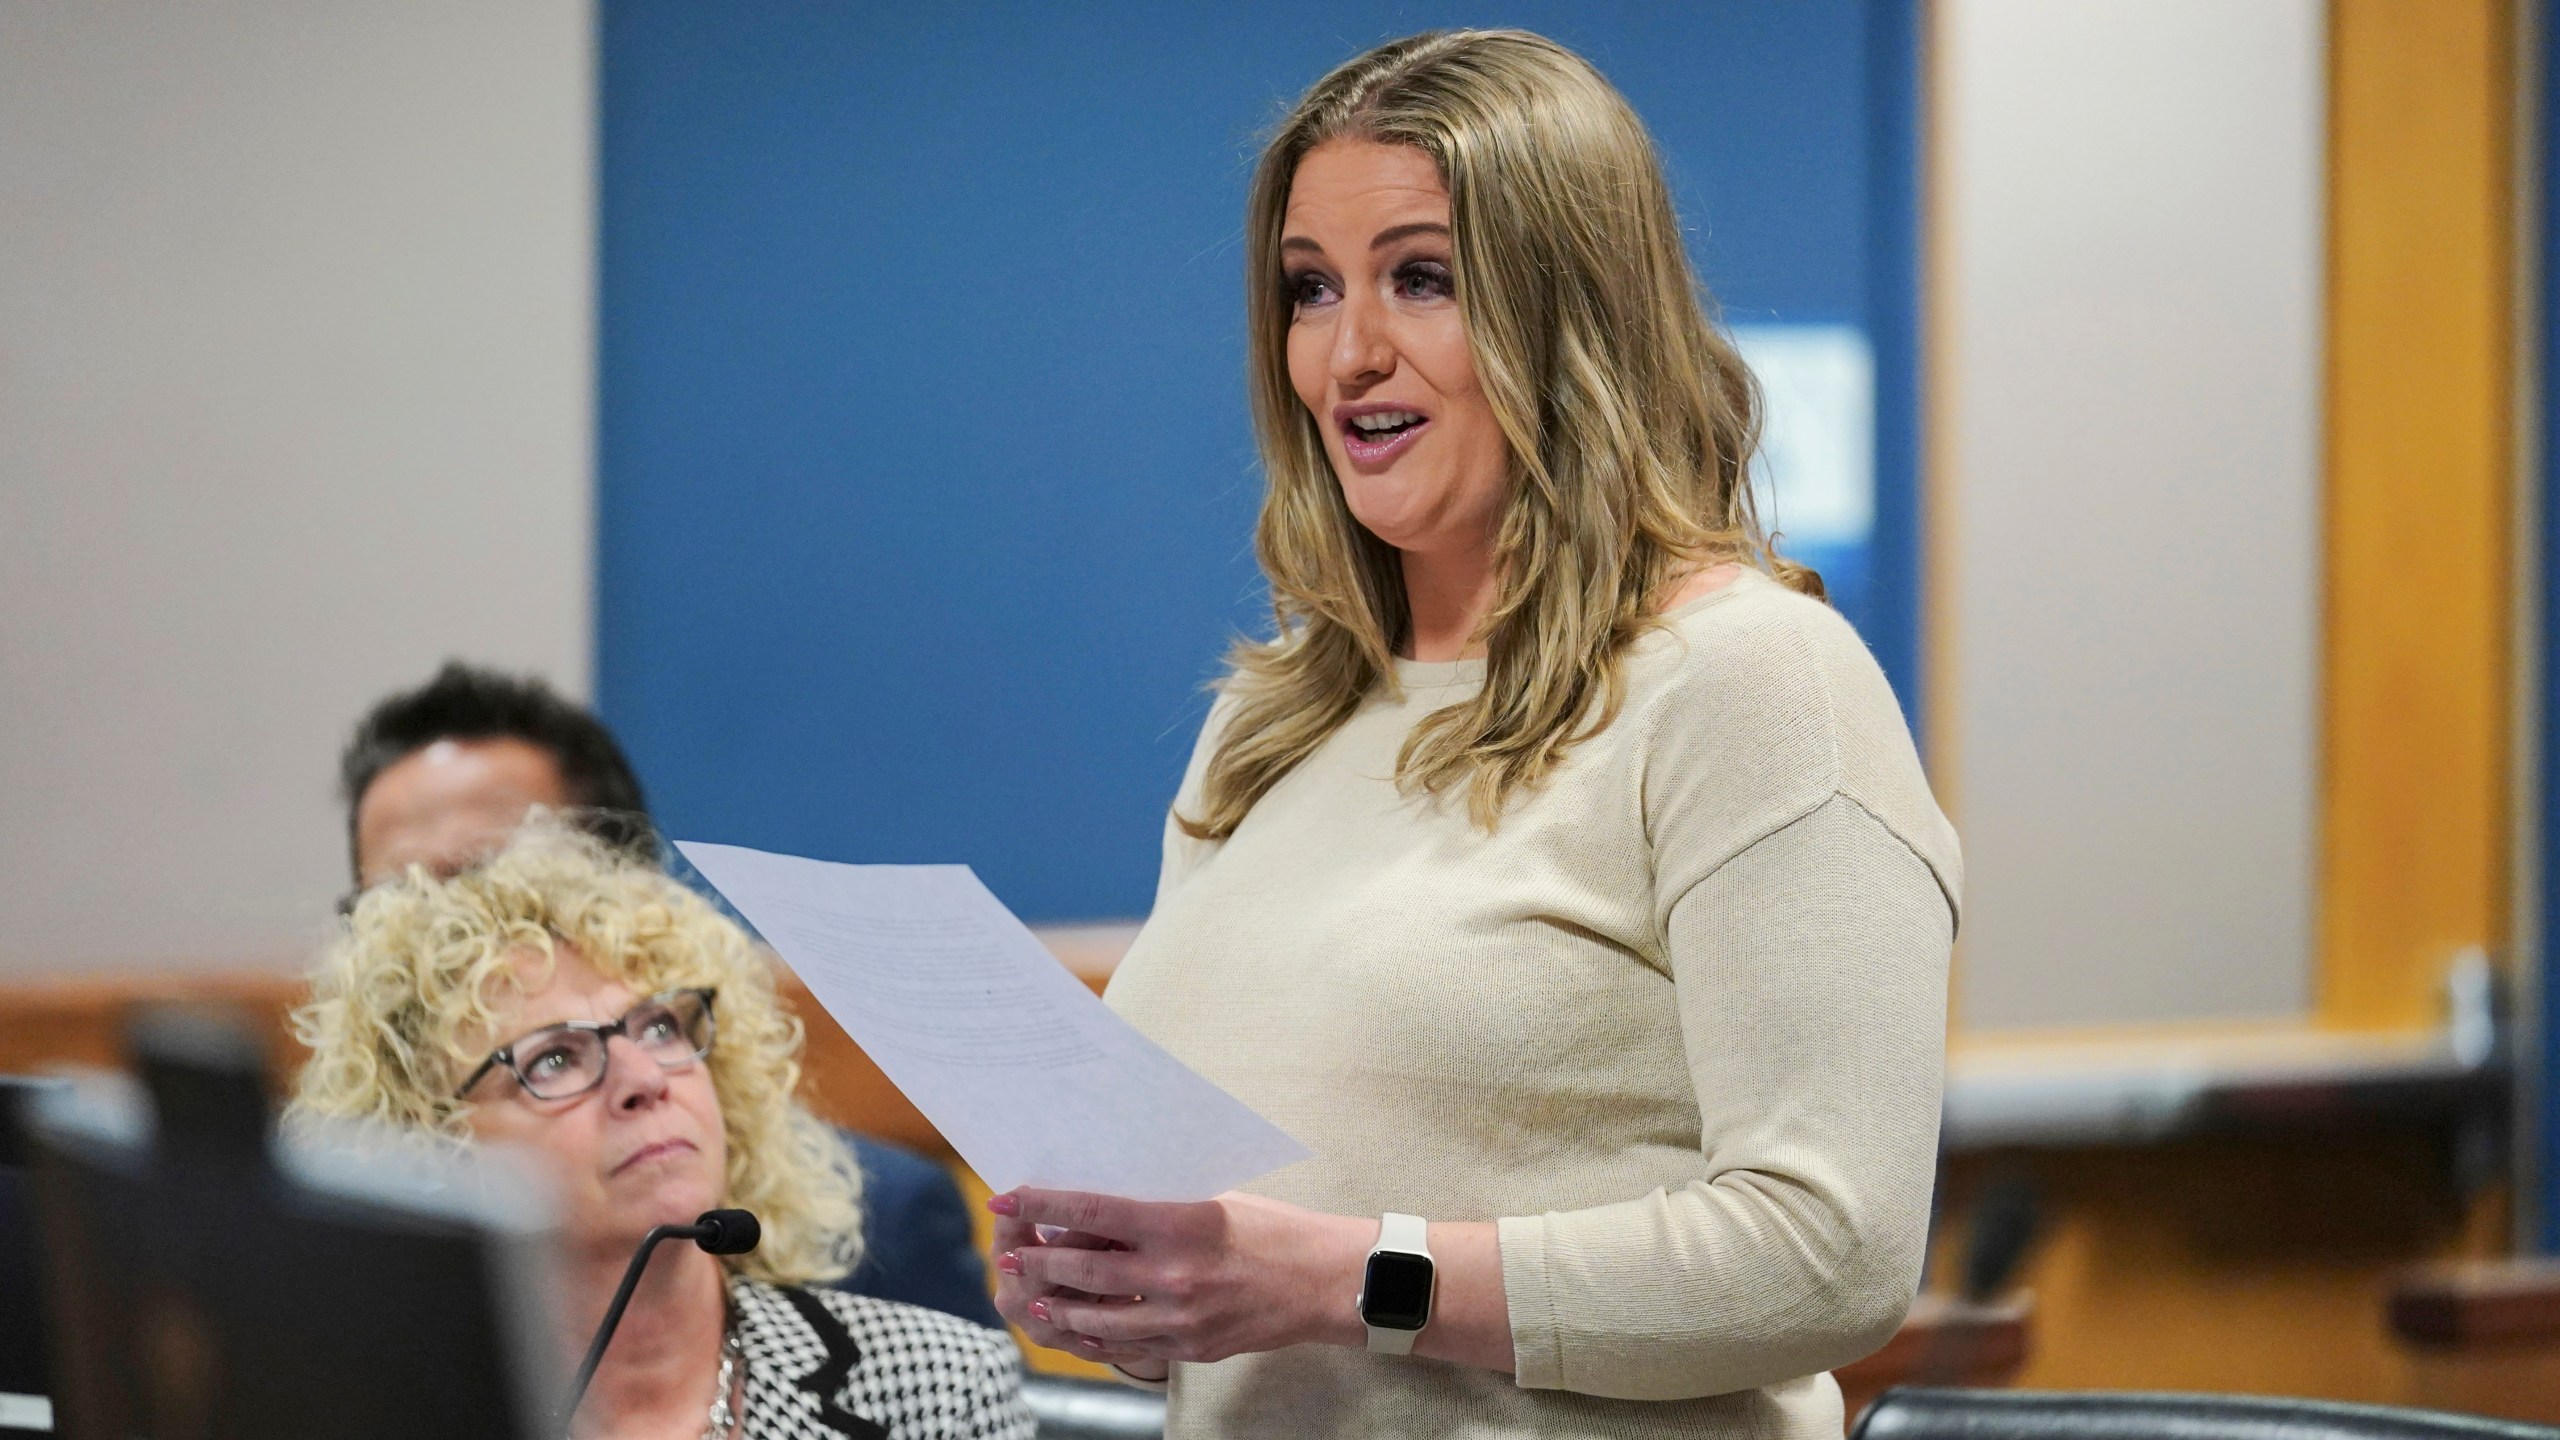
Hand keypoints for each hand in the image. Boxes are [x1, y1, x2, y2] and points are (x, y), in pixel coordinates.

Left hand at [988, 1187, 1370, 1368]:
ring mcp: (1180, 1317)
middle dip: (1036, 1261)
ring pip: (1096, 1317)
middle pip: (1081, 1270)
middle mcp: (1174, 1273)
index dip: (1041, 1203)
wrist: (1323, 1281)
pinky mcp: (1189, 1347)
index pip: (1091, 1211)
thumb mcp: (1212, 1201)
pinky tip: (1079, 1327)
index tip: (1007, 1194)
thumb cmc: (1272, 1229)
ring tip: (1033, 1297)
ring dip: (1057, 1306)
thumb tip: (1099, 1211)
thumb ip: (1157, 1210)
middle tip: (1007, 1253)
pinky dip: (1097, 1336)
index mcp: (1178, 1223)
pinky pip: (1129, 1346)